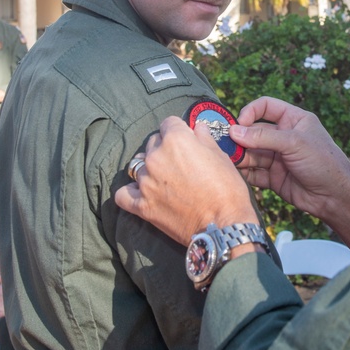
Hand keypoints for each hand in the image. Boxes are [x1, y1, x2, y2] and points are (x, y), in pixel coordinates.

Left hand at [114, 117, 255, 244]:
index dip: (180, 131)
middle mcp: (156, 157)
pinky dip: (130, 192)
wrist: (223, 226)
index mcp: (176, 140)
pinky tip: (141, 193)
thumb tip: (197, 128)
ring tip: (165, 180)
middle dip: (164, 149)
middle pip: (153, 143)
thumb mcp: (221, 157)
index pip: (169, 123)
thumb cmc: (227, 190)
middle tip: (179, 163)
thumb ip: (204, 139)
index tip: (186, 140)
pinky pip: (123, 194)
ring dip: (150, 170)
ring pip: (138, 166)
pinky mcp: (141, 206)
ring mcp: (146, 182)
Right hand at [231, 97, 349, 220]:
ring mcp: (278, 157)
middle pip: (254, 131)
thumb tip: (235, 131)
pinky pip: (254, 172)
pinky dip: (244, 173)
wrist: (335, 197)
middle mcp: (284, 137)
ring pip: (251, 153)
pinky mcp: (274, 177)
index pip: (266, 106)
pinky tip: (236, 174)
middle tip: (226, 145)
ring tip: (228, 160)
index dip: (250, 112)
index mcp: (293, 120)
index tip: (239, 124)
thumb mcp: (294, 143)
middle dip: (240, 138)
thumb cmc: (323, 162)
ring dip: (240, 156)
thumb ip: (263, 136)